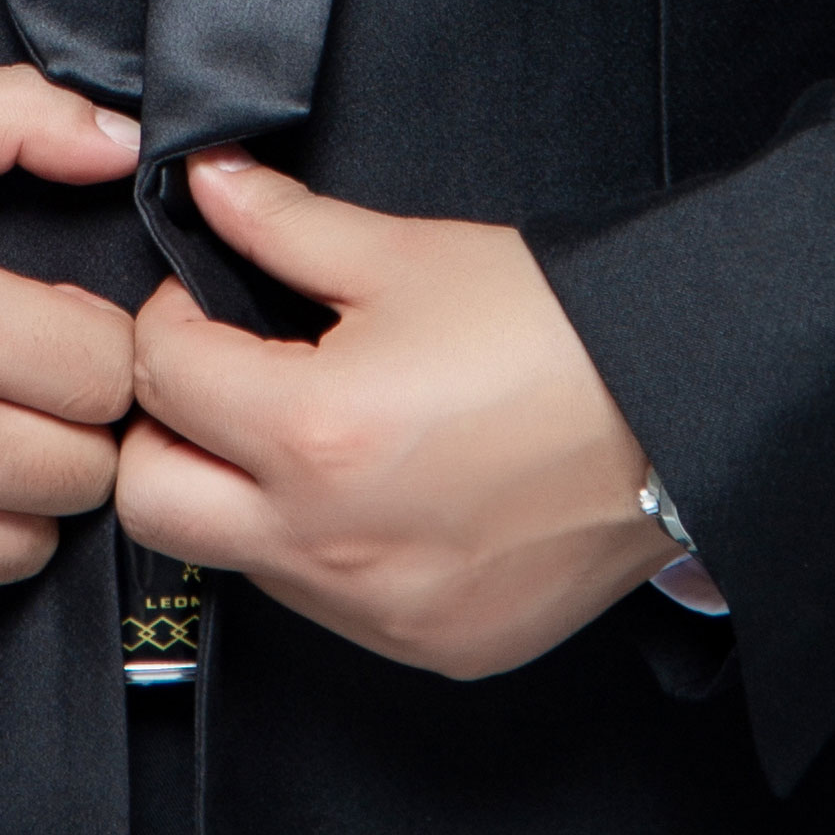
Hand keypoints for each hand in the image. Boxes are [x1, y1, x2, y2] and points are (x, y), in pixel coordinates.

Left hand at [116, 157, 678, 680]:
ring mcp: (378, 611)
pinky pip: (328, 607)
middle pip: (151, 502)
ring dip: (243, 497)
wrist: (683, 413)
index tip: (206, 303)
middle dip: (164, 430)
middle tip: (221, 382)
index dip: (170, 320)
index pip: (159, 377)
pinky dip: (325, 551)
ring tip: (317, 433)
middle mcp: (330, 542)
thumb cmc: (557, 331)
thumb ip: (283, 226)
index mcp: (313, 432)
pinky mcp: (429, 648)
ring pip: (236, 560)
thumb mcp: (408, 254)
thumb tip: (209, 186)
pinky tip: (380, 493)